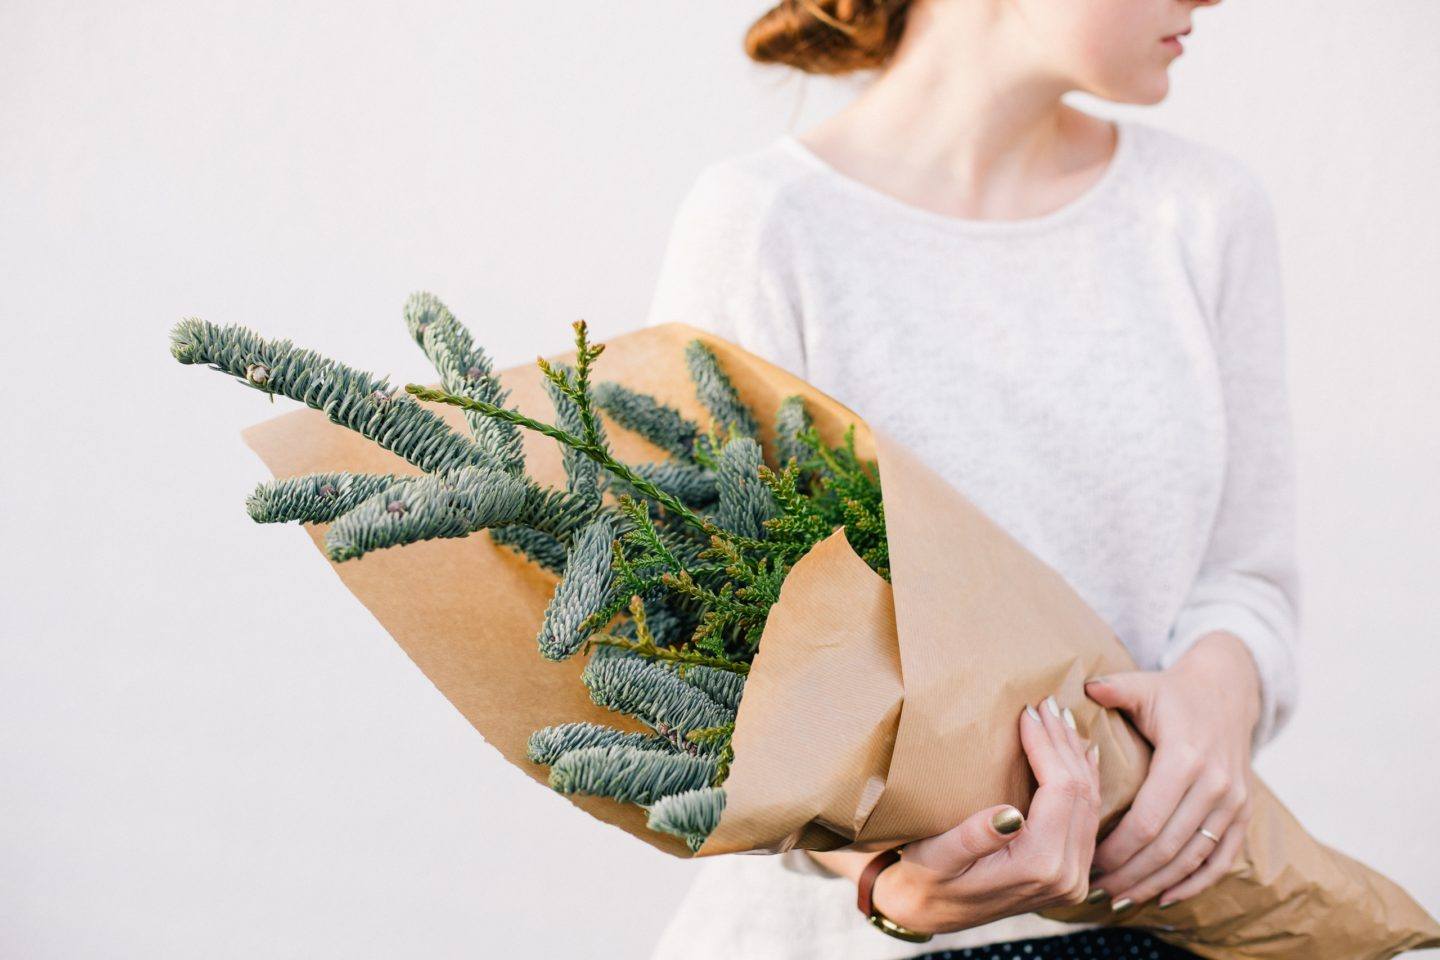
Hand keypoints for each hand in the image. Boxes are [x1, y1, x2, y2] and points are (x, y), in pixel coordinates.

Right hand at [821, 696, 1100, 934]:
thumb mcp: (935, 858)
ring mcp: (1074, 878)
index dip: (1048, 746)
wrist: (931, 911)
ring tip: (1061, 718)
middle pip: (1081, 793)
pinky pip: (1089, 818)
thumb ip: (972, 839)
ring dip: (1076, 757)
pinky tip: (1078, 754)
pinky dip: (1083, 780)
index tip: (1028, 712)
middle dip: (1064, 743)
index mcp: (1038, 867)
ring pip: (1091, 803)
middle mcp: (1067, 876)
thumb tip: (1008, 814)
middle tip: (1046, 703)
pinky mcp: (1072, 873)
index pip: (1060, 791)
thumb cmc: (925, 879)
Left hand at [1085, 631, 1260, 910]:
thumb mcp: (1142, 685)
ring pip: (1193, 858)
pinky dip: (1196, 883)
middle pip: (1167, 847)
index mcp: (1185, 758)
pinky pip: (1222, 859)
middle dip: (1130, 874)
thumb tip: (1081, 687)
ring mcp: (1234, 802)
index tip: (1087, 861)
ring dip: (1156, 883)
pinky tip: (1165, 897)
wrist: (1228, 690)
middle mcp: (1215, 785)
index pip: (1146, 820)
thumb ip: (1113, 688)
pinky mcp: (1244, 813)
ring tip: (1121, 897)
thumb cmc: (1173, 692)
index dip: (1116, 849)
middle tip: (1096, 888)